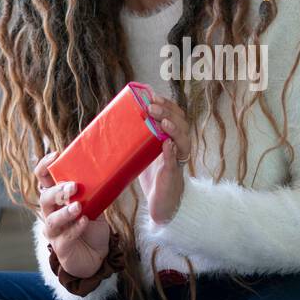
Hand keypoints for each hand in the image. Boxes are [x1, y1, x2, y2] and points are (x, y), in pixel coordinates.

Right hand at [34, 150, 111, 278]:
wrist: (97, 255)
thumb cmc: (92, 225)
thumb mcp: (95, 204)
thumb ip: (94, 190)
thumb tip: (106, 168)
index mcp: (56, 198)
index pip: (43, 179)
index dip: (45, 166)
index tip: (55, 155)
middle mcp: (51, 213)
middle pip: (44, 198)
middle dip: (57, 191)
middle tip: (73, 187)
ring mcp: (54, 231)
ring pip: (51, 219)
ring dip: (65, 212)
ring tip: (78, 206)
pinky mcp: (61, 248)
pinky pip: (65, 237)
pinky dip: (75, 228)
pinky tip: (85, 221)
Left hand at [137, 96, 191, 225]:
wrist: (160, 203)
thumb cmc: (152, 176)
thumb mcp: (144, 152)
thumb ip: (138, 138)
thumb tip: (115, 120)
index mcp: (173, 138)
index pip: (176, 115)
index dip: (168, 104)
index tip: (154, 96)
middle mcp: (178, 147)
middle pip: (182, 123)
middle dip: (168, 112)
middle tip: (152, 107)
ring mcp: (177, 161)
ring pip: (183, 140)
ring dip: (173, 129)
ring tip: (163, 122)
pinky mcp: (173, 175)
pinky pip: (175, 162)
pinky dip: (172, 152)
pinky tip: (167, 145)